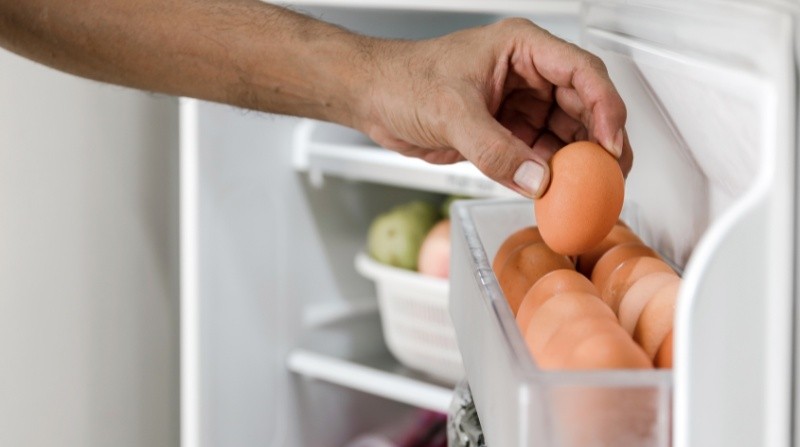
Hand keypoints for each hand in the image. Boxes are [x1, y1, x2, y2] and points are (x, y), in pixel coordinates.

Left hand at [358, 18, 632, 197]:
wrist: (373, 99)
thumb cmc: (402, 79)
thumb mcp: (451, 111)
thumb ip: (495, 149)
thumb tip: (538, 179)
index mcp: (521, 48)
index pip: (581, 72)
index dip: (605, 107)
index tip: (611, 143)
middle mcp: (527, 74)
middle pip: (582, 105)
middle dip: (598, 141)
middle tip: (609, 175)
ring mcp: (518, 104)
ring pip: (564, 133)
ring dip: (576, 161)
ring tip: (587, 188)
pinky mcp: (505, 132)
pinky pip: (539, 153)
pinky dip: (549, 173)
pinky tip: (555, 190)